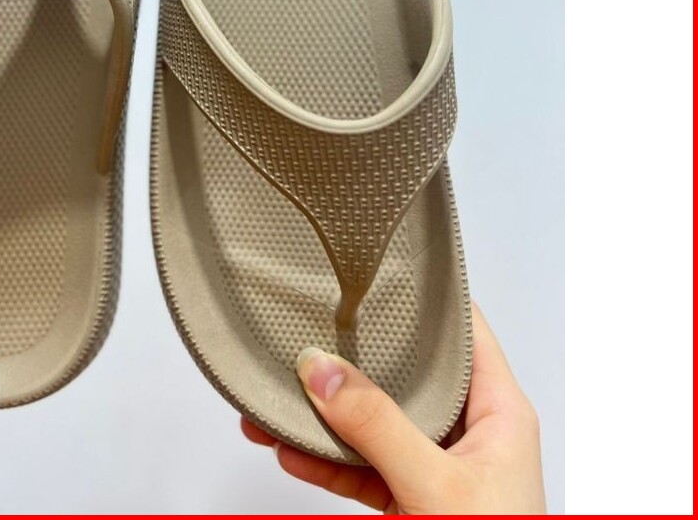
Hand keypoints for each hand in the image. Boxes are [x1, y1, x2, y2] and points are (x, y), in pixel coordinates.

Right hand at [242, 303, 545, 513]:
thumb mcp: (437, 486)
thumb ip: (378, 426)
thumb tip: (321, 371)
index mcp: (499, 410)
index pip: (464, 330)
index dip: (424, 299)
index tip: (375, 273)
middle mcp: (468, 431)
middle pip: (405, 375)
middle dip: (349, 361)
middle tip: (303, 336)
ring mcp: (437, 468)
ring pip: (374, 425)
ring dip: (323, 417)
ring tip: (273, 398)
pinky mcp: (411, 502)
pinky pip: (361, 470)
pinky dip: (324, 462)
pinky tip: (287, 448)